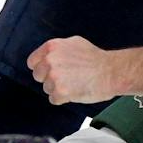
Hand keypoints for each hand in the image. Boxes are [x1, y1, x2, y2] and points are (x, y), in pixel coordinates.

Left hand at [27, 38, 142, 105]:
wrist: (110, 72)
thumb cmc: (96, 59)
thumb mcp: (74, 43)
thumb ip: (57, 49)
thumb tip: (47, 56)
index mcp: (51, 47)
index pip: (32, 62)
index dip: (41, 68)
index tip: (49, 71)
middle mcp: (49, 61)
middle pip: (38, 76)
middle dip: (49, 79)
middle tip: (66, 78)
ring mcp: (54, 77)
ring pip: (46, 89)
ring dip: (58, 89)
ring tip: (74, 84)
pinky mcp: (60, 92)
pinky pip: (54, 99)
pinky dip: (63, 99)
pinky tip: (75, 91)